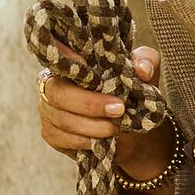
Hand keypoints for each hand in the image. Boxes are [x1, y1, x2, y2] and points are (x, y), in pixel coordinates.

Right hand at [36, 39, 169, 179]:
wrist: (130, 127)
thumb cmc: (131, 91)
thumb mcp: (145, 73)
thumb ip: (146, 63)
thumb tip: (141, 69)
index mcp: (72, 62)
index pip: (57, 53)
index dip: (65, 57)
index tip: (85, 63)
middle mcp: (53, 83)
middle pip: (58, 92)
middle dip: (89, 103)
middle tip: (119, 109)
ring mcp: (48, 109)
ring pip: (63, 119)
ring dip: (92, 126)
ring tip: (117, 128)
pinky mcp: (50, 133)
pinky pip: (61, 138)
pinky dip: (82, 141)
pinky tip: (99, 141)